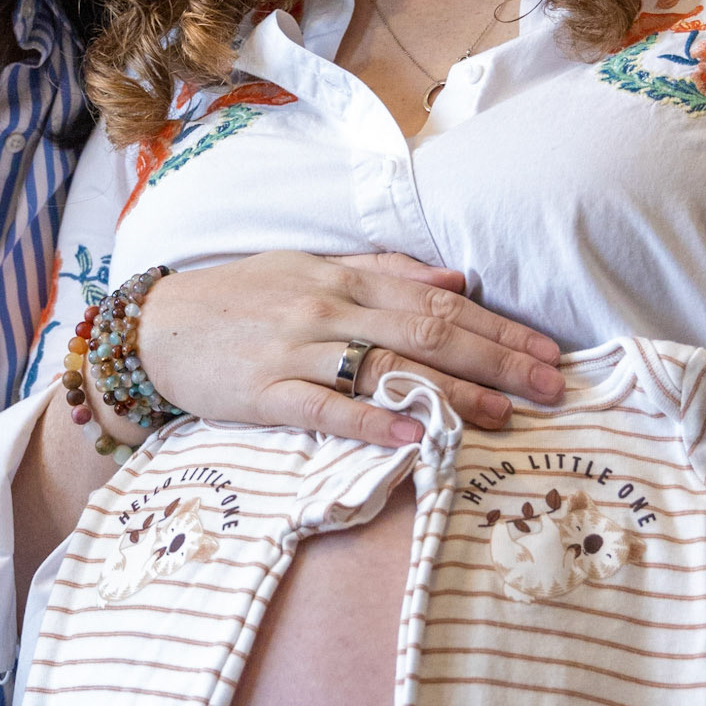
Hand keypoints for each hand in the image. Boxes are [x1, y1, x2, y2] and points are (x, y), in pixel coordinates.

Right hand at [134, 251, 562, 447]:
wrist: (156, 326)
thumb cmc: (240, 299)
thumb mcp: (310, 269)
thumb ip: (384, 273)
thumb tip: (457, 280)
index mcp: (343, 279)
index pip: (438, 302)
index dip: (498, 327)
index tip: (546, 351)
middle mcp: (327, 309)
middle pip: (427, 333)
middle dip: (495, 360)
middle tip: (549, 386)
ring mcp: (296, 351)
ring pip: (386, 369)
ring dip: (450, 391)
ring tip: (502, 413)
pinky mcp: (266, 394)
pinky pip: (325, 408)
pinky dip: (370, 421)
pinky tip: (412, 435)